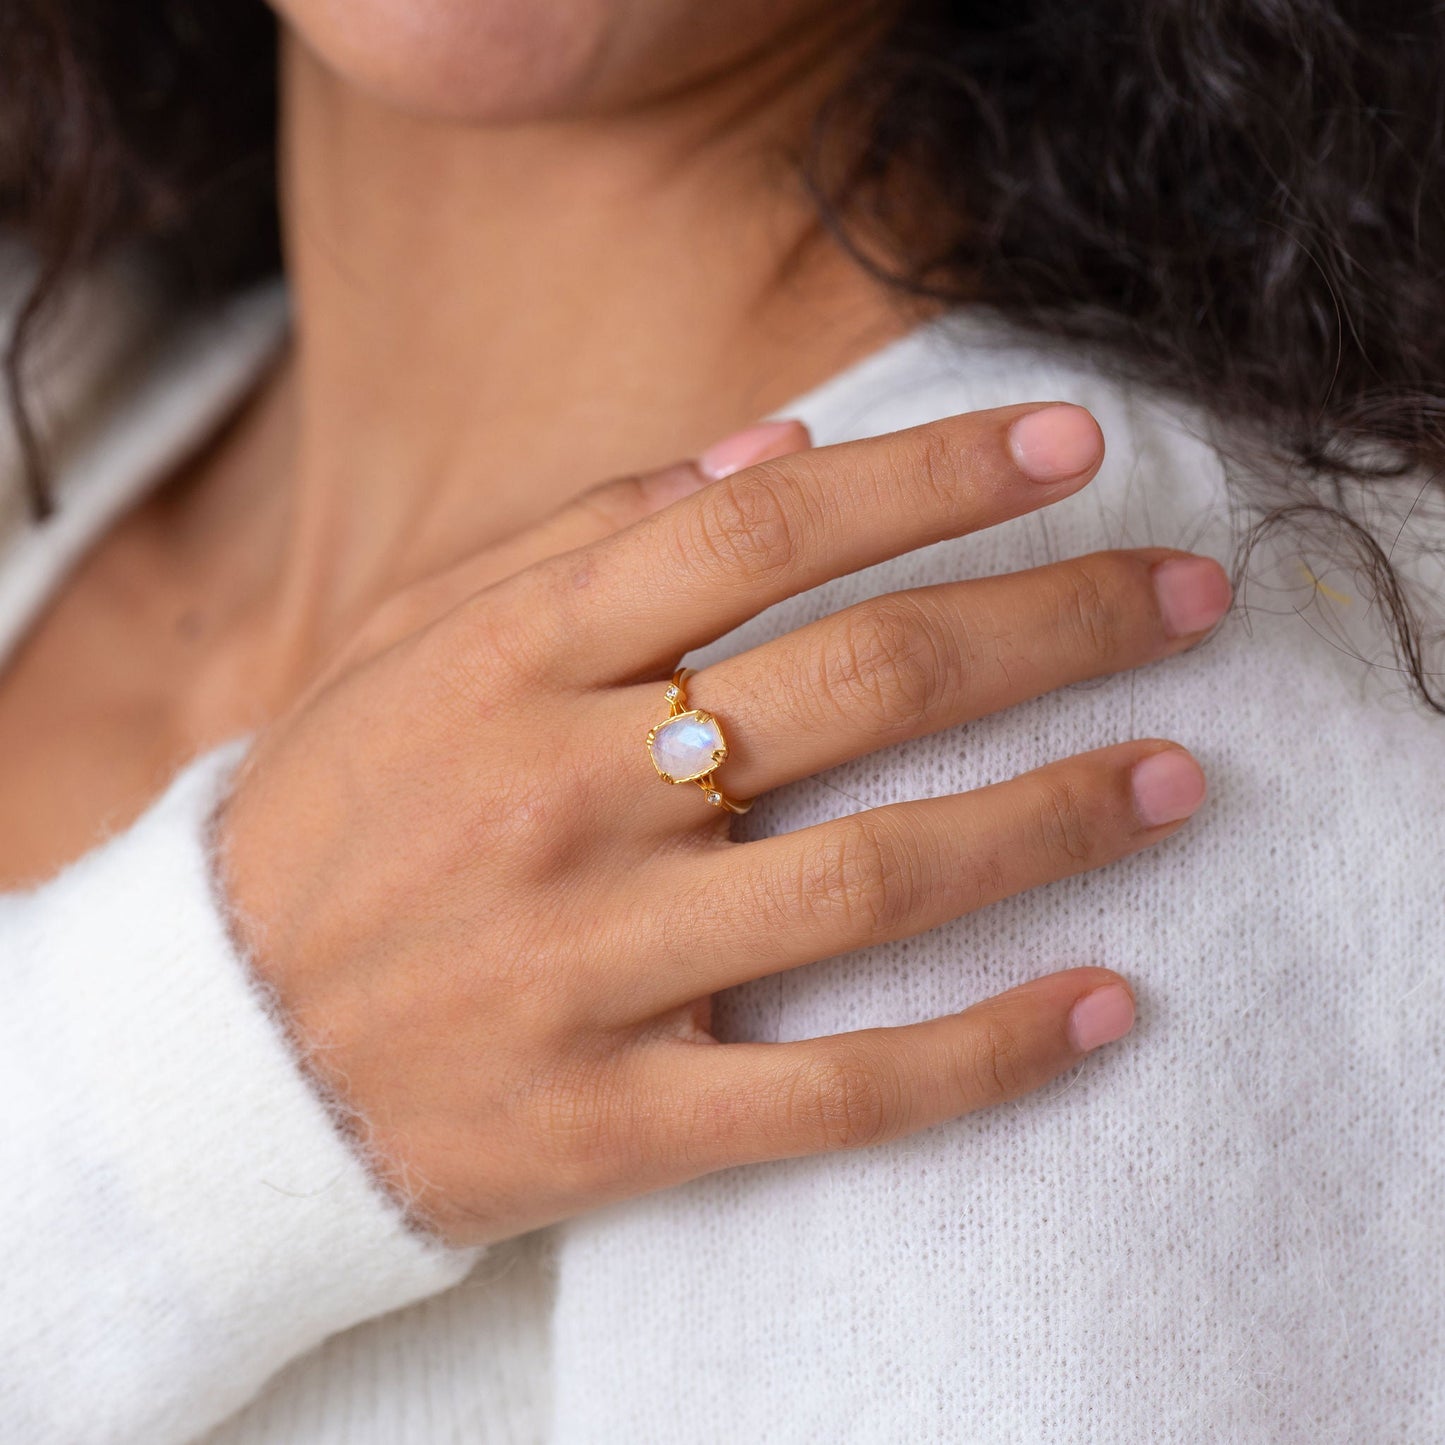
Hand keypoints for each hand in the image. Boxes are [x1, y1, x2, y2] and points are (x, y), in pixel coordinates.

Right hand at [215, 402, 1229, 1246]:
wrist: (216, 1054)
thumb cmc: (326, 820)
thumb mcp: (412, 644)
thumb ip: (581, 532)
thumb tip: (775, 448)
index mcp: (513, 665)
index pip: (764, 534)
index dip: (932, 477)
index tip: (1068, 448)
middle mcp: (563, 799)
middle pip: (863, 684)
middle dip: (1050, 624)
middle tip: (1184, 596)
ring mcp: (595, 968)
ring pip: (876, 882)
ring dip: (1052, 819)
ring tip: (1174, 776)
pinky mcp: (615, 1117)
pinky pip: (836, 1091)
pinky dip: (984, 1053)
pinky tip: (1103, 1004)